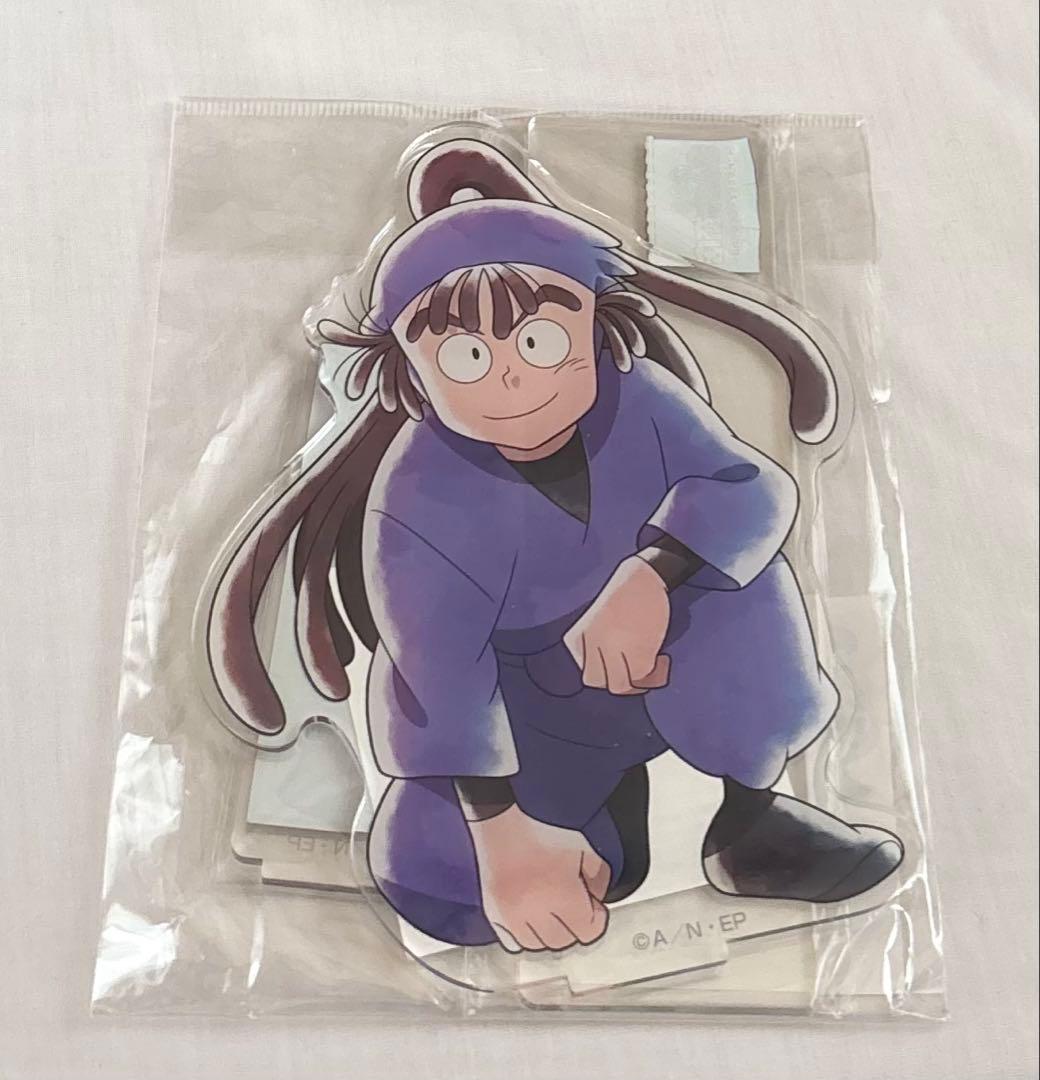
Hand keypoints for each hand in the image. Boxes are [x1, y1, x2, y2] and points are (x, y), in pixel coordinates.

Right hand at [469, 804, 610, 952]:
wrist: (502, 816)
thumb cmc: (538, 827)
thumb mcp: (582, 846)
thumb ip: (598, 876)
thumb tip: (597, 897)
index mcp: (561, 894)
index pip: (588, 930)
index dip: (596, 918)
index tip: (595, 908)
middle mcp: (534, 910)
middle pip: (562, 942)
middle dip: (573, 926)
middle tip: (575, 907)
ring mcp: (510, 914)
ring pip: (536, 945)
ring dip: (548, 934)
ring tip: (552, 913)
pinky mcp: (492, 911)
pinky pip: (510, 939)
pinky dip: (523, 934)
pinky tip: (530, 918)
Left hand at [563, 555, 670, 694]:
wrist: (644, 579)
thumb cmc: (624, 597)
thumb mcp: (597, 623)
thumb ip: (598, 648)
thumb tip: (614, 674)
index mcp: (577, 638)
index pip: (585, 670)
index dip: (605, 672)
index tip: (619, 665)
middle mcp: (591, 647)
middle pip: (596, 681)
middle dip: (616, 680)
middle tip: (635, 673)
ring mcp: (613, 652)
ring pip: (620, 684)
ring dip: (638, 680)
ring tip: (653, 666)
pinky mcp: (637, 654)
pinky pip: (642, 675)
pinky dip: (655, 672)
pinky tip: (662, 659)